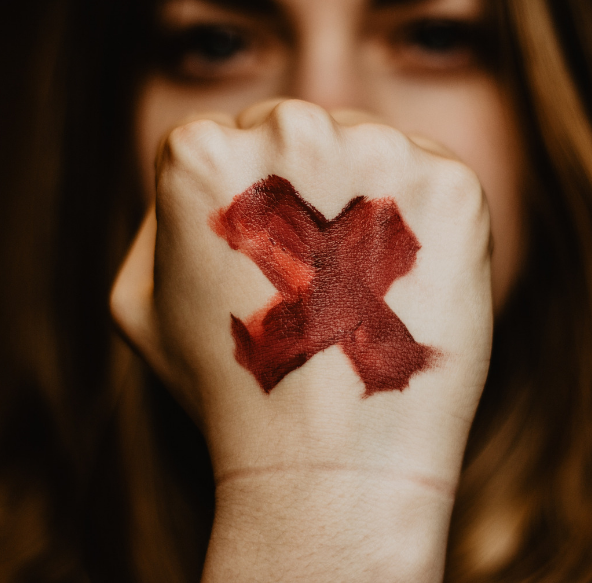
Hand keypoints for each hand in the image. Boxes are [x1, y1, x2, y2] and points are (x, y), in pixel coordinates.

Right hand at [111, 99, 492, 580]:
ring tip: (357, 293)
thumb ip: (159, 222)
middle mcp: (290, 128)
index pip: (232, 138)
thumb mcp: (142, 305)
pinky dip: (421, 225)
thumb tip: (210, 176)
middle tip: (315, 282)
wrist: (329, 464)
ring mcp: (377, 149)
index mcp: (200, 152)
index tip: (263, 266)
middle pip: (304, 131)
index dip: (252, 207)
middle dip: (309, 190)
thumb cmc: (228, 388)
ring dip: (365, 203)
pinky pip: (430, 179)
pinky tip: (402, 290)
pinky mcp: (450, 184)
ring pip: (370, 149)